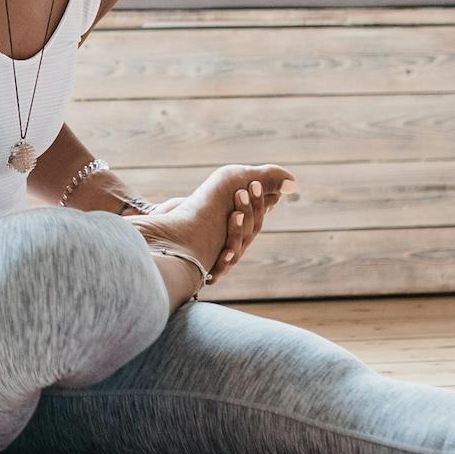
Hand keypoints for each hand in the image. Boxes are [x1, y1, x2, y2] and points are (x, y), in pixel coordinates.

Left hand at [134, 162, 294, 282]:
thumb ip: (251, 182)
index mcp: (240, 229)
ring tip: (234, 214)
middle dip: (248, 211)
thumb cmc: (196, 210)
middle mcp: (233, 245)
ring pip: (237, 249)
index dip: (257, 203)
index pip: (255, 218)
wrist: (162, 232)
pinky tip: (225, 254)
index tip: (252, 183)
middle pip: (249, 232)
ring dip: (238, 231)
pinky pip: (218, 271)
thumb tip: (291, 182)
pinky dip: (223, 264)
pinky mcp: (202, 270)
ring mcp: (219, 258)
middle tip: (241, 191)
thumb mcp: (223, 192)